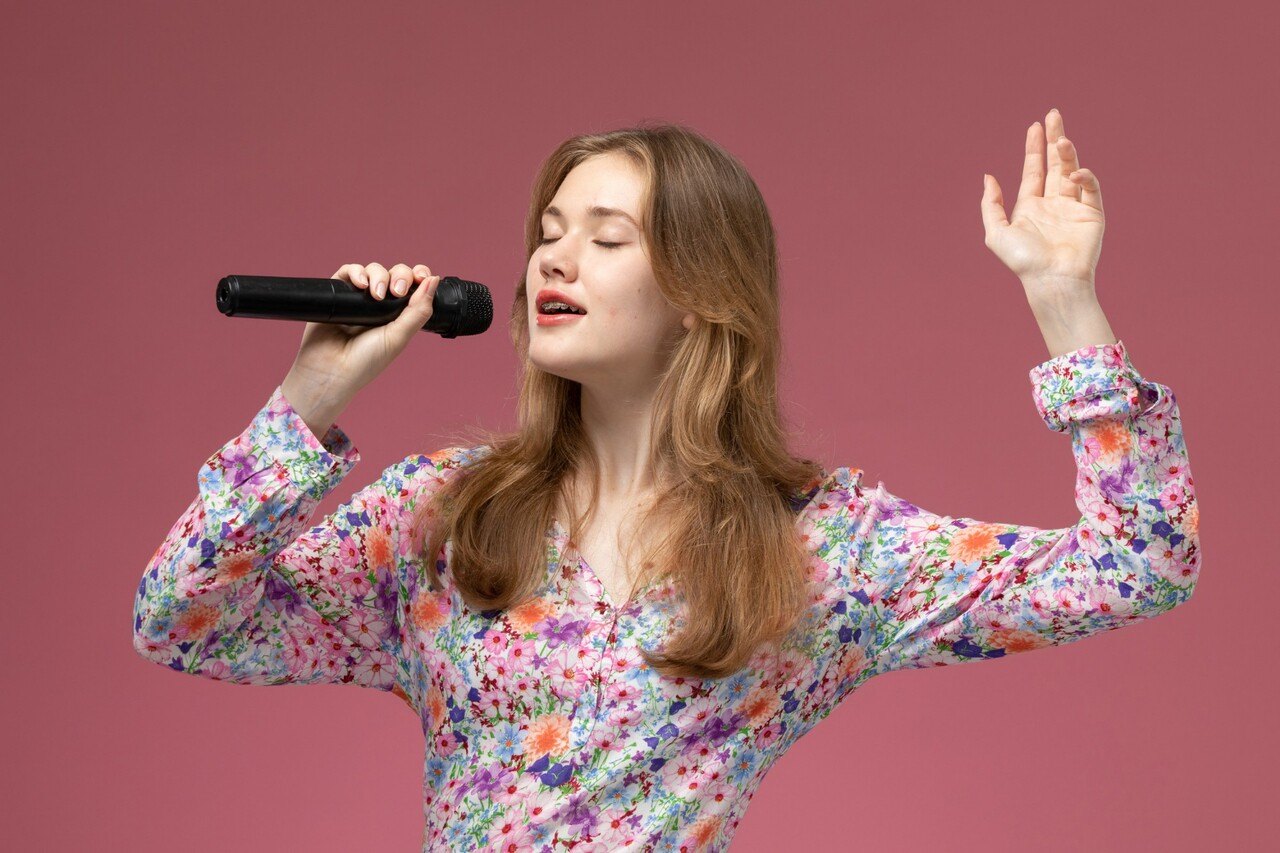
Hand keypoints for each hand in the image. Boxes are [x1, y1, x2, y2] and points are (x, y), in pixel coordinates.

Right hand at [281, 262, 438, 434]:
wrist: (330, 371)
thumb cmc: (365, 362)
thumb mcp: (398, 337)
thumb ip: (418, 310)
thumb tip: (434, 280)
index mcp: (398, 315)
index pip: (413, 286)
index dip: (418, 275)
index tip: (422, 276)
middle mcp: (379, 305)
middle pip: (395, 274)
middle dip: (400, 276)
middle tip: (397, 292)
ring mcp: (358, 298)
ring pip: (373, 270)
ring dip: (378, 275)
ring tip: (376, 295)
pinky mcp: (337, 294)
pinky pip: (347, 272)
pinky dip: (355, 272)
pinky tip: (360, 284)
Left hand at [980, 109, 1103, 296]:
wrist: (1051, 279)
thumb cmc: (1023, 261)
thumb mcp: (996, 232)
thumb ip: (991, 204)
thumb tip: (988, 177)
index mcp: (1030, 206)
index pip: (1033, 170)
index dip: (1034, 148)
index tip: (1035, 125)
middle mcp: (1052, 203)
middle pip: (1054, 163)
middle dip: (1053, 139)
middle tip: (1053, 115)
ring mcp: (1073, 207)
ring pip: (1072, 170)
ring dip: (1067, 153)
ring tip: (1061, 139)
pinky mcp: (1092, 213)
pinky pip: (1090, 187)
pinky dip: (1085, 176)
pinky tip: (1074, 173)